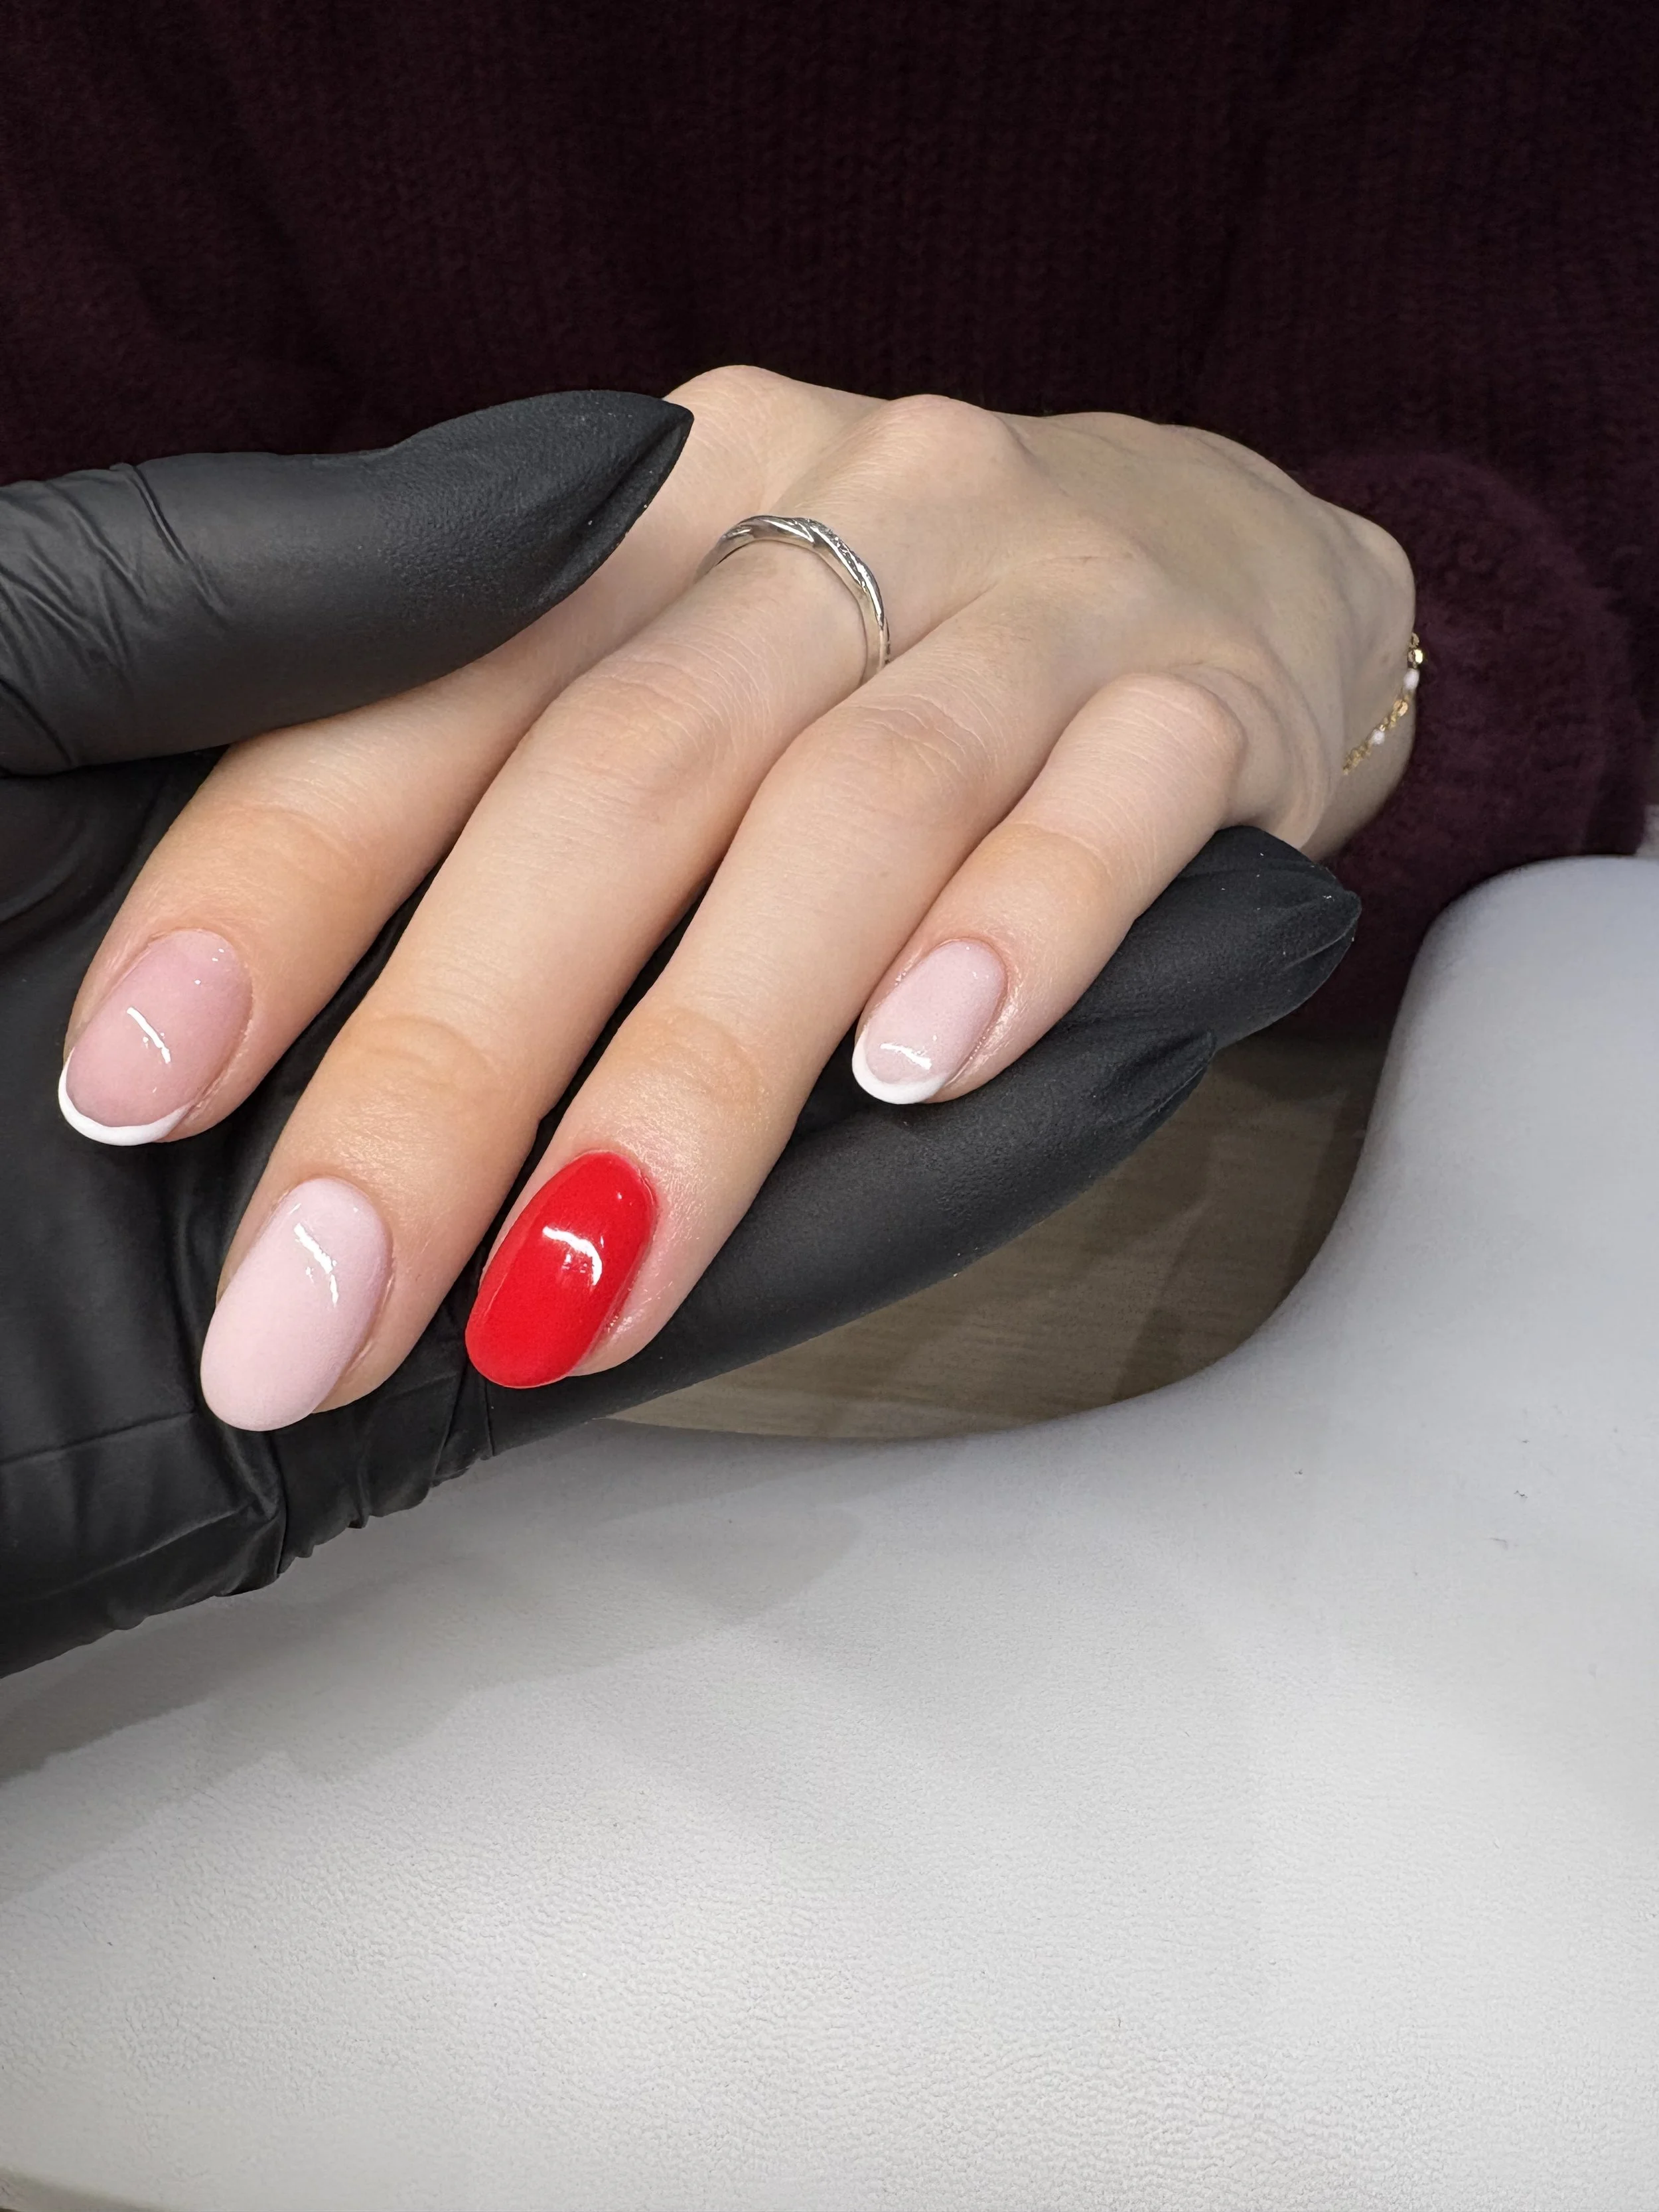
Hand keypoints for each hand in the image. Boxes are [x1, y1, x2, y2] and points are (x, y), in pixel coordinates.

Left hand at [63, 367, 1410, 1425]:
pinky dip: (1013, 940)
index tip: (134, 1092)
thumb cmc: (880, 668)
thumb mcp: (662, 664)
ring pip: (849, 818)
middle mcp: (820, 512)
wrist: (1222, 556)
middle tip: (322, 1306)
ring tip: (574, 1286)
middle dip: (449, 1063)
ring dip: (699, 1071)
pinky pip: (1109, 810)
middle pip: (613, 776)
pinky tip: (920, 1077)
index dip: (272, 880)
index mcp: (631, 509)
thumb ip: (506, 800)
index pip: (417, 683)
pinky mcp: (1202, 691)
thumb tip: (294, 1083)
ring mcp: (1027, 591)